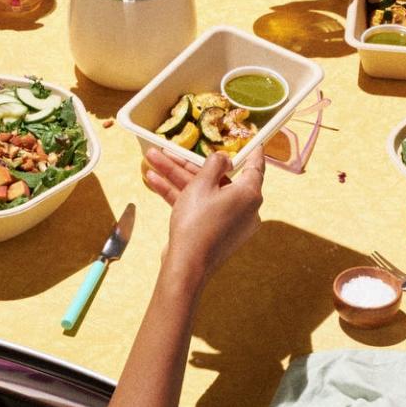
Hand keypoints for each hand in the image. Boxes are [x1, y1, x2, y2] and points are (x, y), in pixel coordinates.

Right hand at [144, 147, 263, 282]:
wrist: (187, 264)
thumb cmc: (198, 222)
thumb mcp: (202, 184)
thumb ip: (214, 164)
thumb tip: (225, 159)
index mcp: (249, 194)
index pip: (255, 166)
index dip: (252, 151)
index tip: (255, 142)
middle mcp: (244, 208)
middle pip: (217, 178)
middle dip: (187, 163)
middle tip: (168, 149)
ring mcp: (228, 221)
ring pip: (202, 191)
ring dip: (175, 176)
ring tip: (151, 159)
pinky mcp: (213, 231)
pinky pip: (199, 206)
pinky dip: (179, 195)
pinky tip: (153, 181)